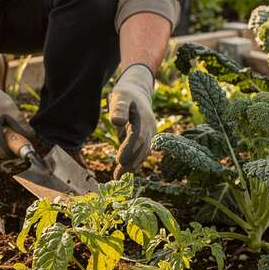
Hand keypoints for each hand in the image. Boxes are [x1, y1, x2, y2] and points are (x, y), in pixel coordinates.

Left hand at [107, 63, 156, 177]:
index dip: (129, 148)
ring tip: (119, 177)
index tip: (119, 160)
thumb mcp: (120, 97)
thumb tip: (117, 122)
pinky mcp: (148, 138)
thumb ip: (118, 108)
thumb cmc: (125, 95)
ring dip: (132, 165)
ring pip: (143, 152)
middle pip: (142, 148)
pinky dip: (135, 162)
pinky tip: (124, 172)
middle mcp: (150, 128)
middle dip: (130, 162)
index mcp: (143, 118)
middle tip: (118, 176)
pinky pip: (143, 152)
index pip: (138, 136)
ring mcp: (151, 133)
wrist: (137, 92)